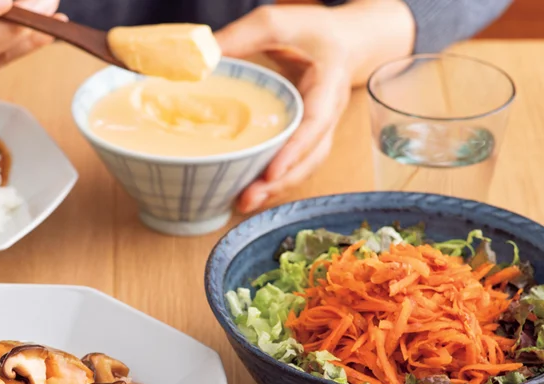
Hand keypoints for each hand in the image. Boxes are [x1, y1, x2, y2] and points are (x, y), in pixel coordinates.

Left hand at [215, 5, 351, 213]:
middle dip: (281, 181)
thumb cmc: (312, 31)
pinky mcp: (306, 137)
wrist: (342, 40)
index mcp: (329, 85)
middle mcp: (328, 113)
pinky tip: (246, 190)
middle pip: (310, 156)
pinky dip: (273, 179)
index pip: (315, 123)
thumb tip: (201, 58)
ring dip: (276, 187)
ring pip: (304, 166)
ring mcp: (319, 129)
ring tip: (243, 202)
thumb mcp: (278, 22)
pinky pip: (294, 162)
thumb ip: (242, 36)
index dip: (294, 150)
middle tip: (247, 198)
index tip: (271, 172)